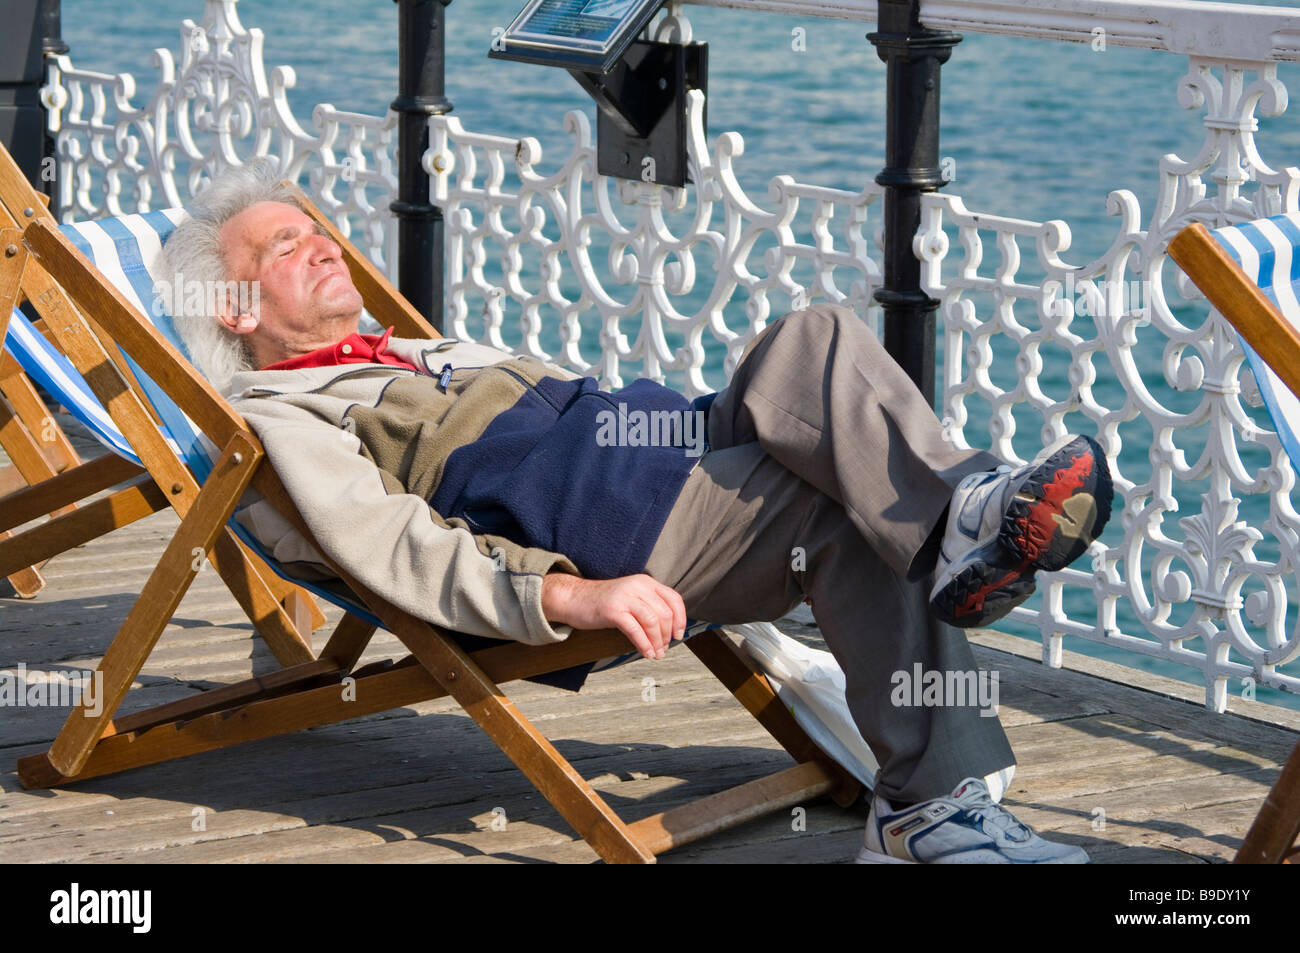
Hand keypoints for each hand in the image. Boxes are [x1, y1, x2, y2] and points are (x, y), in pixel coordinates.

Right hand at [541, 573, 686, 659]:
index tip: (678, 635)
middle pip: (665, 613)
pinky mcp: (613, 610)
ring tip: (656, 654)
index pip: (674, 599)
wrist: (574, 598)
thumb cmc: (603, 602)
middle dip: (667, 635)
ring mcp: (625, 597)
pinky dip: (644, 644)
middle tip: (664, 649)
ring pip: (653, 622)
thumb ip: (649, 605)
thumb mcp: (631, 596)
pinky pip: (636, 630)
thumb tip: (669, 629)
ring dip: (657, 642)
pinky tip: (646, 653)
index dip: (681, 619)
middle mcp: (638, 586)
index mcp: (645, 582)